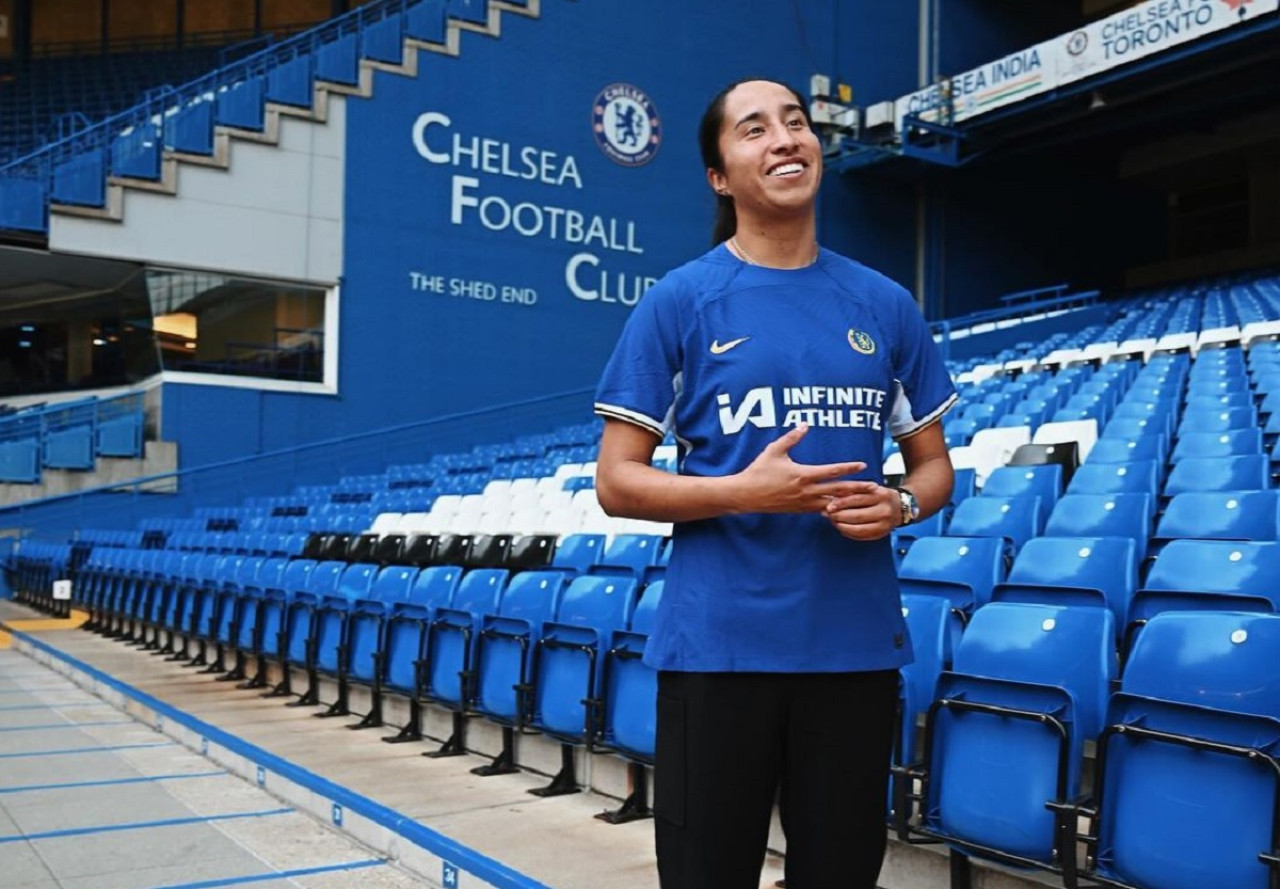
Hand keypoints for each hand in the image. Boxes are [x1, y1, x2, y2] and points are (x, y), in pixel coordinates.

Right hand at [732, 424, 867, 513]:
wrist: (746, 495)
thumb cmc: (759, 471)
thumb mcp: (774, 450)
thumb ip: (792, 437)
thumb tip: (805, 424)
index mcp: (803, 475)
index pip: (832, 471)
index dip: (848, 468)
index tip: (862, 465)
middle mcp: (807, 490)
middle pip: (838, 490)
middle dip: (857, 488)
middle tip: (874, 487)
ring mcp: (804, 502)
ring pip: (832, 504)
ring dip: (849, 502)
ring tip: (864, 501)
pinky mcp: (800, 510)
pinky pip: (821, 510)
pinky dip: (834, 510)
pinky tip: (844, 510)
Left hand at [824, 483, 899, 540]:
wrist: (901, 507)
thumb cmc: (880, 496)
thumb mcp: (870, 488)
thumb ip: (854, 491)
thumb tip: (832, 499)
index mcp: (881, 495)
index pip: (857, 499)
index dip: (841, 503)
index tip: (829, 506)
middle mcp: (884, 511)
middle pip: (857, 515)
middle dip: (839, 516)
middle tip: (827, 515)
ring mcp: (884, 525)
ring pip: (858, 529)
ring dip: (842, 526)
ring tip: (833, 522)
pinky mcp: (881, 534)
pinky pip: (862, 536)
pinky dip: (849, 533)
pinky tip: (841, 528)